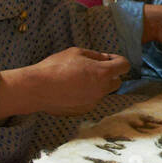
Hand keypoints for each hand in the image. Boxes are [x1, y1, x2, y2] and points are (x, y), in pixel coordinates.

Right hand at [0, 47, 130, 120]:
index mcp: (102, 73)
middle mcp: (101, 90)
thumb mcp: (76, 52)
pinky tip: (70, 90)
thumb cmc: (55, 67)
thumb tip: (106, 58)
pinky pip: (90, 100)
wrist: (37, 89)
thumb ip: (95, 55)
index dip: (118, 60)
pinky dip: (86, 94)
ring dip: (96, 85)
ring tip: (77, 79)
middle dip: (109, 75)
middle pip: (117, 82)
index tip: (109, 59)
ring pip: (102, 92)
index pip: (124, 66)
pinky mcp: (84, 110)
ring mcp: (93, 102)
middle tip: (94, 69)